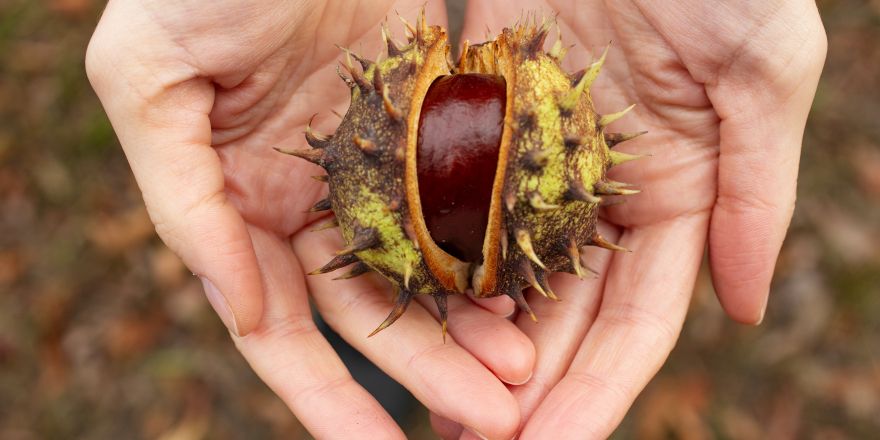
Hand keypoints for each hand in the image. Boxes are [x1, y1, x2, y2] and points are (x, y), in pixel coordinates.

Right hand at [86, 2, 535, 437]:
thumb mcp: (148, 79)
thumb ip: (183, 198)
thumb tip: (236, 309)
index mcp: (236, 200)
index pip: (279, 324)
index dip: (323, 394)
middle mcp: (307, 197)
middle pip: (369, 309)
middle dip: (425, 372)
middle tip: (492, 420)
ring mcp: (371, 163)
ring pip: (427, 264)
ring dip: (470, 324)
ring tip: (524, 373)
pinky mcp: (425, 121)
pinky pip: (465, 196)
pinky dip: (493, 244)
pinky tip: (533, 285)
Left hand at [431, 1, 826, 437]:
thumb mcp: (763, 67)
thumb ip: (758, 190)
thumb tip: (749, 308)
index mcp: (679, 191)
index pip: (638, 318)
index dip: (601, 389)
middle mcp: (602, 189)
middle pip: (561, 312)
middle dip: (525, 386)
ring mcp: (535, 158)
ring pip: (501, 271)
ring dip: (470, 342)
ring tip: (435, 407)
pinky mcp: (479, 118)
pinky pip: (450, 200)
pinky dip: (432, 257)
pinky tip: (404, 310)